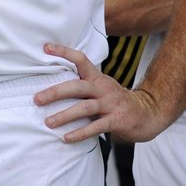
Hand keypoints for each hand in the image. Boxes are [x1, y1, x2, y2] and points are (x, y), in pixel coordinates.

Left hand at [34, 43, 168, 142]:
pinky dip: (80, 133)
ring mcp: (111, 104)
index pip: (80, 60)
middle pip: (77, 87)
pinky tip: (66, 138)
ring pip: (84, 108)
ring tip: (48, 122)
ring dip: (65, 115)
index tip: (46, 48)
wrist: (148, 113)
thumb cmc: (116, 102)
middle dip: (55, 92)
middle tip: (37, 99)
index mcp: (97, 78)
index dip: (64, 52)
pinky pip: (96, 127)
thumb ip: (83, 86)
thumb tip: (52, 87)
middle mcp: (103, 88)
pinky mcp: (117, 120)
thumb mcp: (102, 88)